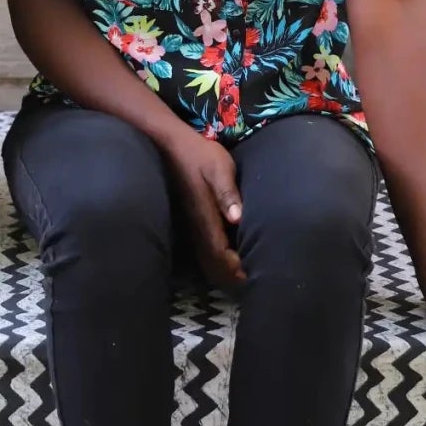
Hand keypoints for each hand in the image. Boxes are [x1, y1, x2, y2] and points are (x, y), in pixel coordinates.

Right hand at [162, 129, 245, 290]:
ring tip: (244, 274)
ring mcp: (193, 223)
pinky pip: (206, 246)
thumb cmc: (200, 155)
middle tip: (253, 280)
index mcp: (205, 217)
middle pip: (213, 261)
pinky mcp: (192, 218)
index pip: (220, 252)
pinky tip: (231, 255)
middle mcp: (197, 226)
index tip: (253, 274)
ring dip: (224, 268)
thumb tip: (237, 218)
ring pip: (207, 256)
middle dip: (231, 274)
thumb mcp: (219, 168)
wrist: (172, 146)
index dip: (235, 267)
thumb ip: (227, 193)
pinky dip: (218, 257)